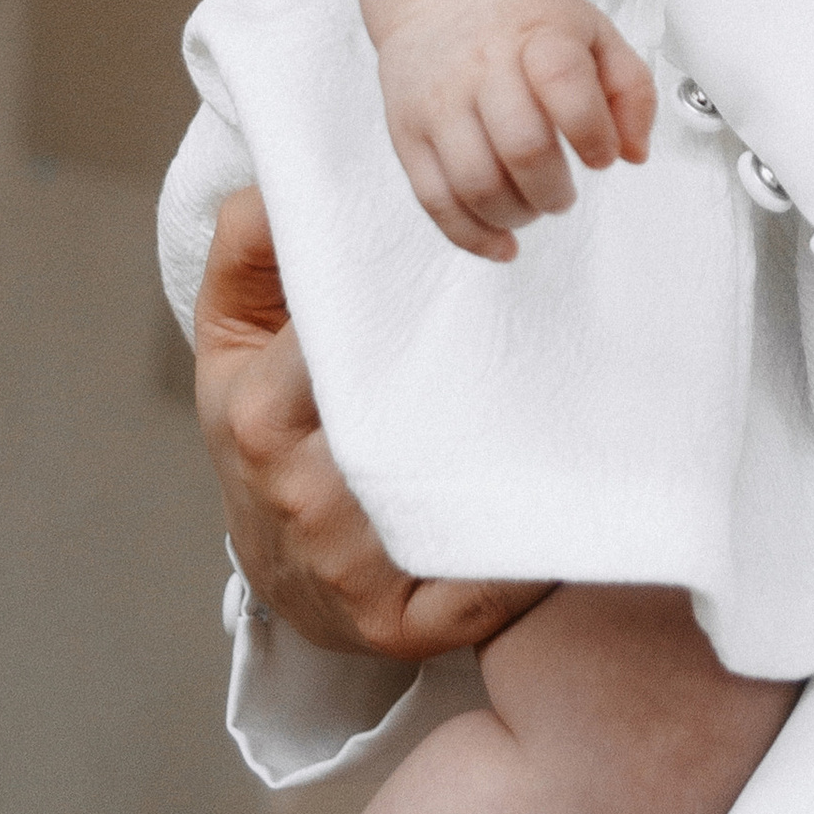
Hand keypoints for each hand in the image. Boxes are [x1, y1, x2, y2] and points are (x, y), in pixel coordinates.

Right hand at [195, 190, 549, 661]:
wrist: (277, 569)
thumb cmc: (271, 429)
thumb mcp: (235, 336)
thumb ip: (253, 249)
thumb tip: (285, 186)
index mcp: (260, 409)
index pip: (346, 343)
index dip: (417, 306)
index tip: (486, 270)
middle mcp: (298, 489)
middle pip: (407, 426)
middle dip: (479, 386)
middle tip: (557, 339)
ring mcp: (346, 565)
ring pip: (453, 503)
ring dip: (519, 464)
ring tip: (579, 414)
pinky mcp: (396, 627)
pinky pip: (482, 587)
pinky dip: (529, 556)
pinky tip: (570, 517)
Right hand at [377, 0, 653, 260]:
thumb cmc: (527, 19)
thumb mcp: (595, 32)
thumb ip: (631, 90)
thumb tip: (633, 152)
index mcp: (536, 35)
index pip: (565, 84)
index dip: (592, 133)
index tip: (602, 155)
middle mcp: (480, 67)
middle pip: (522, 148)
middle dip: (555, 190)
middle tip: (564, 192)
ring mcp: (438, 103)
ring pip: (475, 183)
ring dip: (517, 215)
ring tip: (534, 206)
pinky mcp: (407, 134)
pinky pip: (434, 200)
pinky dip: (472, 235)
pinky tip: (502, 243)